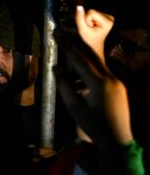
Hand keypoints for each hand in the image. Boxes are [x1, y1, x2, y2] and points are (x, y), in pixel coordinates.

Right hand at [55, 29, 132, 148]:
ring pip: (97, 63)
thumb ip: (64, 85)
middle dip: (75, 44)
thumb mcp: (75, 108)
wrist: (119, 141)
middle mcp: (111, 78)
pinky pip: (102, 72)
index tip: (57, 34)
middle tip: (63, 32)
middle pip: (91, 56)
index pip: (80, 59)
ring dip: (82, 54)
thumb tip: (56, 68)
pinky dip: (89, 66)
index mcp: (100, 83)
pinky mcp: (118, 87)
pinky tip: (78, 68)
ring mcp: (117, 82)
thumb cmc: (94, 127)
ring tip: (68, 46)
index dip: (67, 46)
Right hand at [74, 5, 113, 62]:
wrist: (95, 44)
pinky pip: (94, 13)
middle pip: (92, 11)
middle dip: (88, 20)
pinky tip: (94, 25)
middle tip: (91, 28)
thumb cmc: (90, 39)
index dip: (87, 20)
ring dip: (89, 20)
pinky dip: (91, 19)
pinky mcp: (106, 16)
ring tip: (92, 28)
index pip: (92, 12)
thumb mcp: (83, 29)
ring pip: (92, 12)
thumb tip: (79, 7)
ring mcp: (109, 17)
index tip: (90, 28)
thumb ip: (79, 17)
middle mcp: (110, 18)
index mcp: (108, 22)